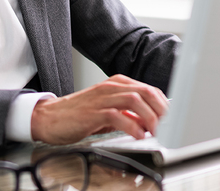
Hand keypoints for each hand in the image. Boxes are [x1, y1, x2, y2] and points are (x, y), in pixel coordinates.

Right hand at [30, 74, 168, 144]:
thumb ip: (128, 114)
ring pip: (134, 100)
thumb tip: (149, 122)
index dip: (163, 105)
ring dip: (149, 117)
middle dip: (160, 110)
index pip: (149, 89)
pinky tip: (137, 135)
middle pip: (145, 92)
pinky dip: (131, 125)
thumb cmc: (77, 115)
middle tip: (166, 126)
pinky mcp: (93, 112)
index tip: (170, 120)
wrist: (49, 118)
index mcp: (116, 84)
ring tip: (154, 131)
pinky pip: (117, 115)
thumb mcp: (108, 112)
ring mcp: (102, 98)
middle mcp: (111, 87)